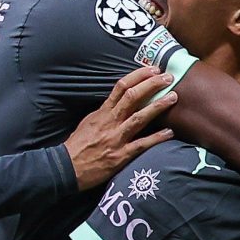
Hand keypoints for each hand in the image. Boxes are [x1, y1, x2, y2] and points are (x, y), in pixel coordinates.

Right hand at [63, 65, 176, 189]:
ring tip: (173, 97)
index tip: (152, 70)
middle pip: (132, 97)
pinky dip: (157, 138)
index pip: (121, 87)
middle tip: (168, 78)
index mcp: (102, 112)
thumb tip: (119, 104)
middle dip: (151, 85)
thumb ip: (105, 113)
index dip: (139, 76)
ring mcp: (116, 139)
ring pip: (139, 118)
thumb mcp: (88, 122)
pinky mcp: (120, 156)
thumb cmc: (77, 146)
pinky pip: (141, 145)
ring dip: (157, 106)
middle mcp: (110, 122)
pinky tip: (170, 132)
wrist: (66, 168)